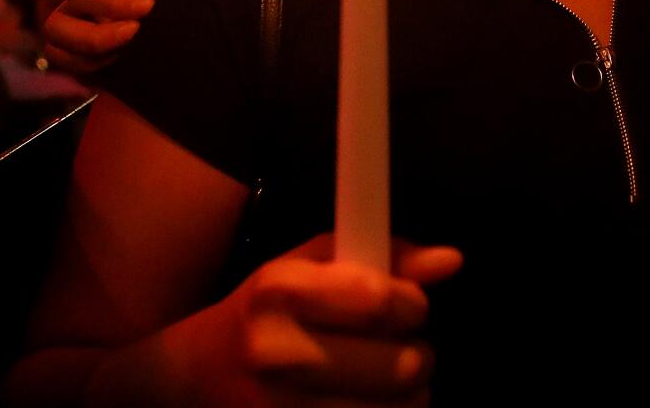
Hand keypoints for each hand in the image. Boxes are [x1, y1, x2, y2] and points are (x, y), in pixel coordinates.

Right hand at [40, 0, 231, 74]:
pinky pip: (77, 66)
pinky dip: (94, 71)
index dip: (108, 4)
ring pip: (58, 49)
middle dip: (91, 38)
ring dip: (88, 58)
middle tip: (136, 33)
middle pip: (57, 26)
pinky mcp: (103, 46)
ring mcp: (92, 20)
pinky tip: (131, 62)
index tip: (149, 7)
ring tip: (129, 52)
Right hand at [205, 233, 462, 405]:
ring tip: (380, 382)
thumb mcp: (313, 264)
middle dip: (417, 355)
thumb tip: (451, 261)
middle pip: (404, 367)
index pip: (382, 300)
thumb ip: (386, 256)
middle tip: (396, 351)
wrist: (198, 374)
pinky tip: (365, 404)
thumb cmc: (270, 310)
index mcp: (281, 293)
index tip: (403, 306)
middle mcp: (278, 355)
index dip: (411, 303)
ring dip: (407, 397)